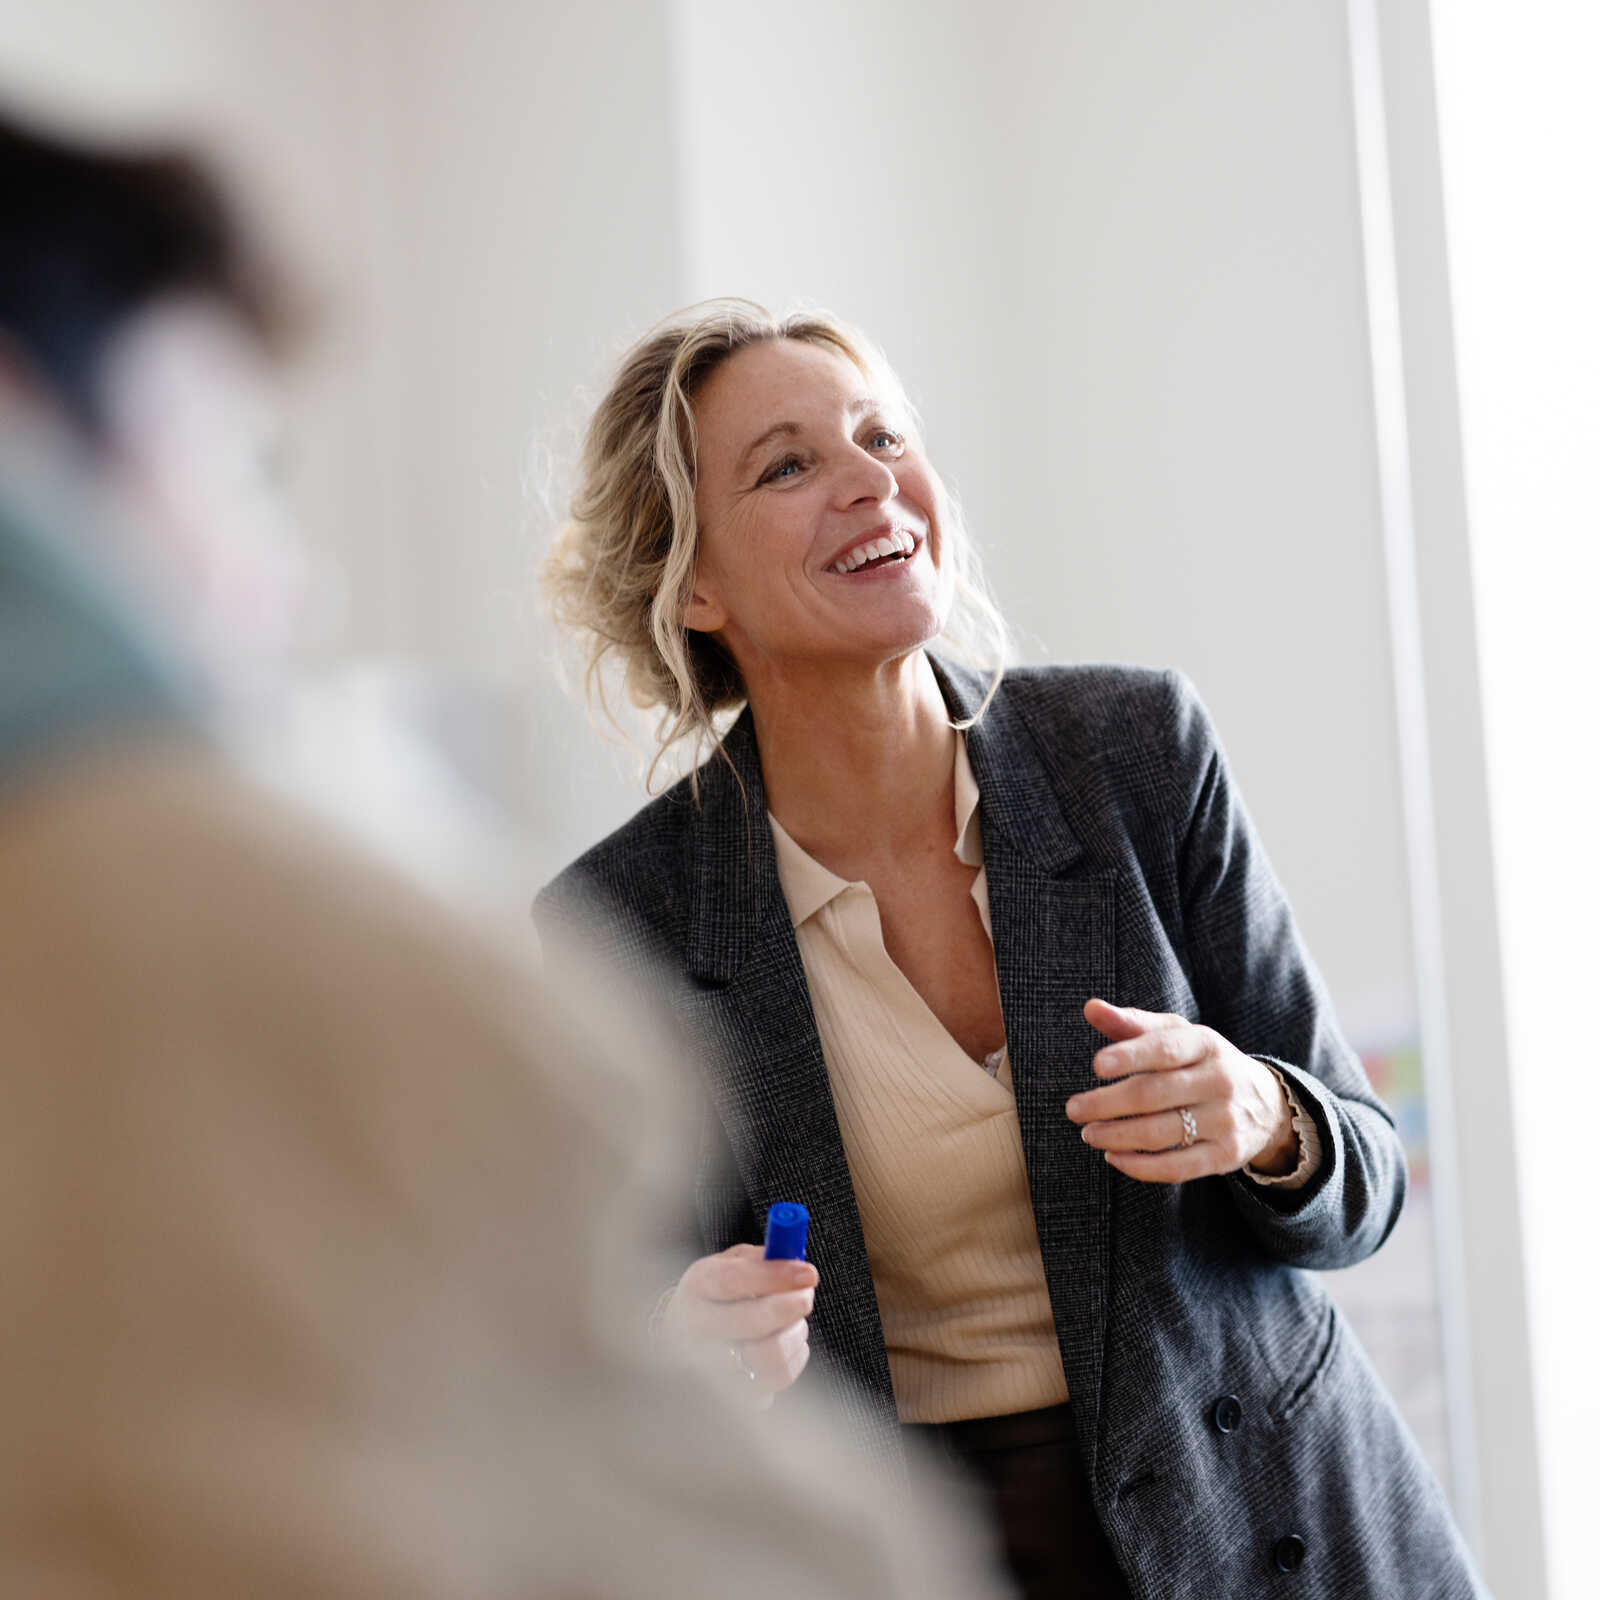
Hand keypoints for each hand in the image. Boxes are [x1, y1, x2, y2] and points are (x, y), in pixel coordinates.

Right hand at [660, 1243, 816, 1406]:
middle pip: (750, 1322)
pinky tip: (785, 1344)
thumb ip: (760, 1260)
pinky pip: (776, 1381)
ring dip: (792, 1335)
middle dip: (789, 1307)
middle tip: (806, 1297)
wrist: (685, 1339)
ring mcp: (708, 1366)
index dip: (775, 1276)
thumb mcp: (730, 1265)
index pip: (732, 1281)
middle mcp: (695, 1327)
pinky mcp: (730, 1395)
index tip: (808, 1274)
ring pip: (768, 1355)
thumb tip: (795, 1262)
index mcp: (696, 1286)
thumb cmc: (717, 1296)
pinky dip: (792, 1359)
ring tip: (793, 1323)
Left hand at [1065, 999, 1296, 1183]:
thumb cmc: (1201, 1063)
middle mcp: (1219, 1080)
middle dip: (1108, 1104)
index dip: (1129, 1056)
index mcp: (1205, 1043)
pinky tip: (1113, 1157)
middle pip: (1155, 1094)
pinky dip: (1140, 1167)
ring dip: (1117, 1136)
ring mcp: (1226, 1120)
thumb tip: (1091, 1008)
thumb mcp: (1177, 1035)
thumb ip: (1133, 1024)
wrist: (1266, 1103)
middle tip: (1074, 1109)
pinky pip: (1178, 1167)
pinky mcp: (1226, 1155)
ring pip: (1162, 1133)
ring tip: (1088, 1134)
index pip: (1165, 1049)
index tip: (1096, 1066)